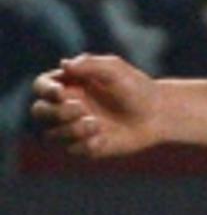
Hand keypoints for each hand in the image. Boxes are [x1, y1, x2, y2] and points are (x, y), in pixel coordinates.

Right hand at [30, 54, 161, 157]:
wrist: (158, 114)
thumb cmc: (136, 88)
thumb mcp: (115, 70)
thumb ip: (90, 64)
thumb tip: (64, 65)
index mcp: (68, 85)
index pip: (41, 87)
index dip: (45, 90)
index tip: (61, 92)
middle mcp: (67, 107)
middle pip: (39, 112)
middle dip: (56, 112)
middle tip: (81, 108)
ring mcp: (76, 129)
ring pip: (52, 134)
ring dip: (71, 130)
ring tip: (97, 124)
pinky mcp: (89, 146)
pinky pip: (74, 150)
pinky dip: (85, 145)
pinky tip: (103, 139)